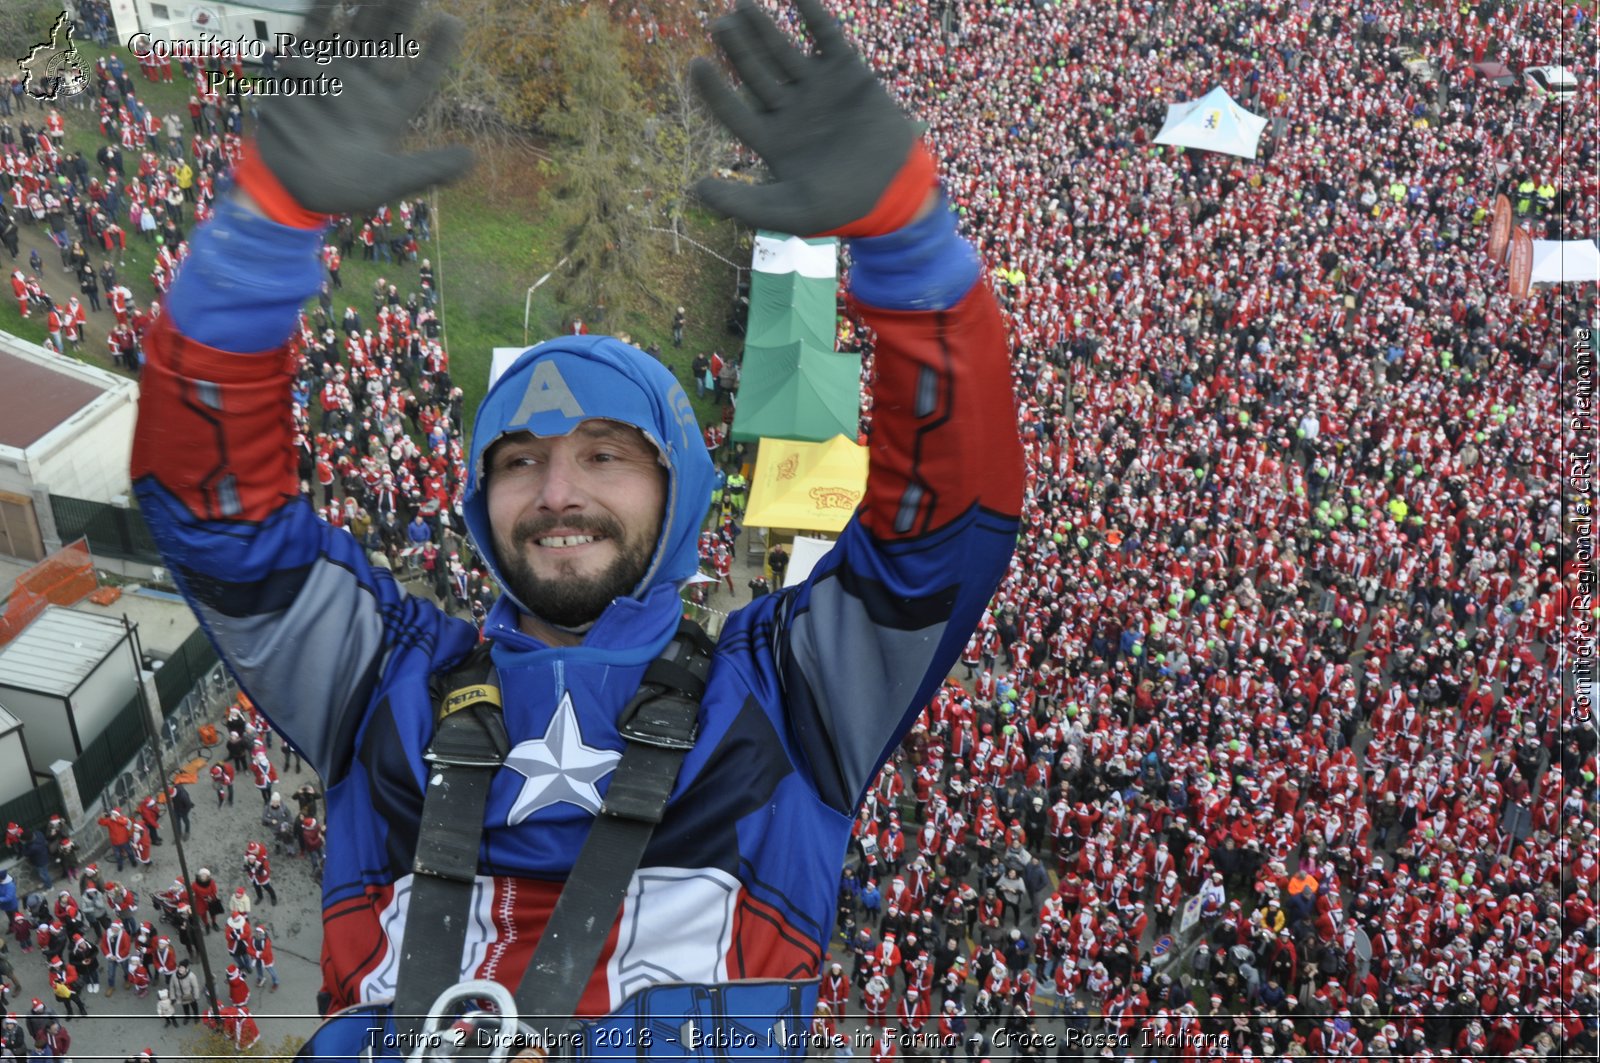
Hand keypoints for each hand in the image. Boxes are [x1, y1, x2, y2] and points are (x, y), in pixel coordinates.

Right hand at [251, 0, 472, 215]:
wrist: (289, 190)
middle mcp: (366, 88)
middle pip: (389, 41)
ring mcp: (334, 75)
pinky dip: (322, 11)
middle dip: (402, 11)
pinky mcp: (300, 71)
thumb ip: (429, 168)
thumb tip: (473, 159)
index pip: (421, 75)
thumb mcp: (391, 181)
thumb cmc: (342, 191)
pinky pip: (313, 33)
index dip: (438, 50)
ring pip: (357, 31)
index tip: (452, 22)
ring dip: (369, 6)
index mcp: (391, 112)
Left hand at [691, 0, 929, 236]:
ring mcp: (817, 87)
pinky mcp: (847, 71)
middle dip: (737, 49)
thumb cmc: (840, 207)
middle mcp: (789, 109)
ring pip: (782, 50)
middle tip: (721, 25)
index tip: (698, 64)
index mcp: (771, 139)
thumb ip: (742, 202)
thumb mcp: (788, 211)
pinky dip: (811, 12)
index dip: (714, 89)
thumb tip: (696, 189)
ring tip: (742, 5)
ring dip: (762, 28)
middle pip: (754, 72)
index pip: (733, 109)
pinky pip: (825, 35)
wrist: (894, 189)